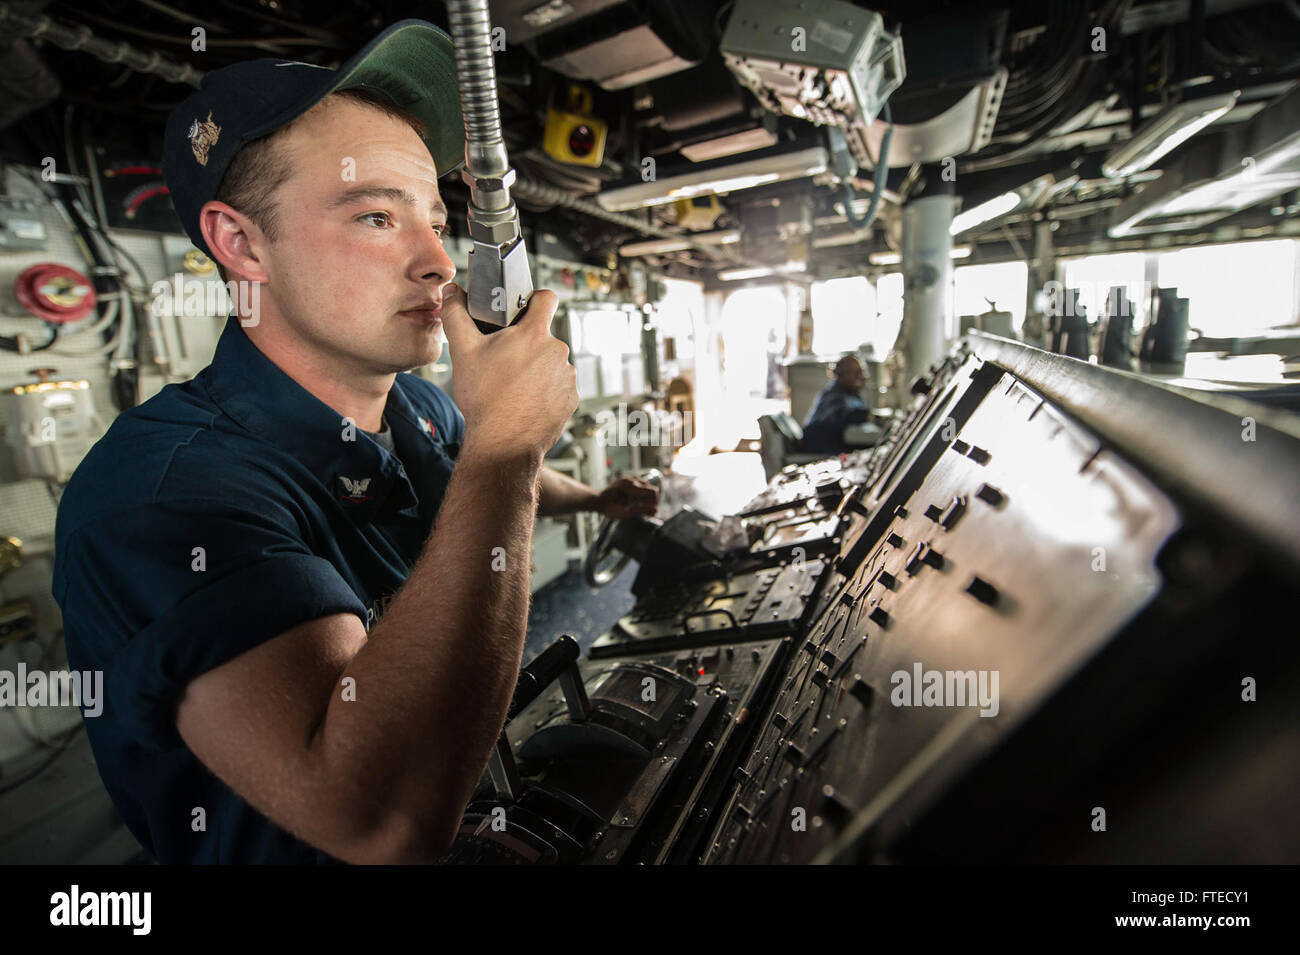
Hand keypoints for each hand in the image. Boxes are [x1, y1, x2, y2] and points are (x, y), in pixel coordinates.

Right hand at [439, 283, 577, 461]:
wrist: (503, 446)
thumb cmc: (484, 400)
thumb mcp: (463, 352)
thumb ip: (456, 315)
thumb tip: (451, 292)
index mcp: (535, 335)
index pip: (547, 298)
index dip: (533, 299)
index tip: (521, 309)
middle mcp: (558, 353)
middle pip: (543, 336)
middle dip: (525, 343)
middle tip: (502, 360)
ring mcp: (567, 378)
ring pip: (550, 362)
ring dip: (535, 368)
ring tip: (511, 386)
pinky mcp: (570, 400)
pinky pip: (558, 386)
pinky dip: (544, 391)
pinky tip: (524, 402)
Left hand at [594, 476, 657, 519]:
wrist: (598, 500)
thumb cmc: (609, 508)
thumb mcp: (624, 514)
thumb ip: (640, 511)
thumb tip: (655, 510)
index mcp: (628, 486)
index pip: (652, 491)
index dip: (654, 503)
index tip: (651, 513)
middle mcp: (630, 479)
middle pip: (652, 489)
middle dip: (652, 501)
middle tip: (646, 513)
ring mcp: (630, 478)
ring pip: (649, 487)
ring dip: (647, 498)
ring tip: (638, 507)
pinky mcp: (631, 479)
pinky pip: (643, 486)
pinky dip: (643, 495)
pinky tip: (636, 502)